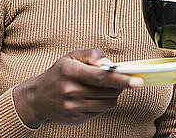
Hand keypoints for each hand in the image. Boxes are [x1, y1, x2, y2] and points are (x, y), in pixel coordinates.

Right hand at [13, 48, 142, 127]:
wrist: (37, 98)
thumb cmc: (59, 73)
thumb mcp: (72, 57)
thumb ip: (93, 55)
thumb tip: (109, 64)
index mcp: (70, 72)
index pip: (101, 77)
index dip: (121, 79)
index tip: (137, 81)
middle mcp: (71, 91)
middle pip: (109, 91)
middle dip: (118, 85)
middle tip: (116, 79)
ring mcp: (73, 108)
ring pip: (108, 103)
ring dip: (112, 95)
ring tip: (101, 88)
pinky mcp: (76, 120)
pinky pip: (100, 112)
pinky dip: (101, 104)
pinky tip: (90, 98)